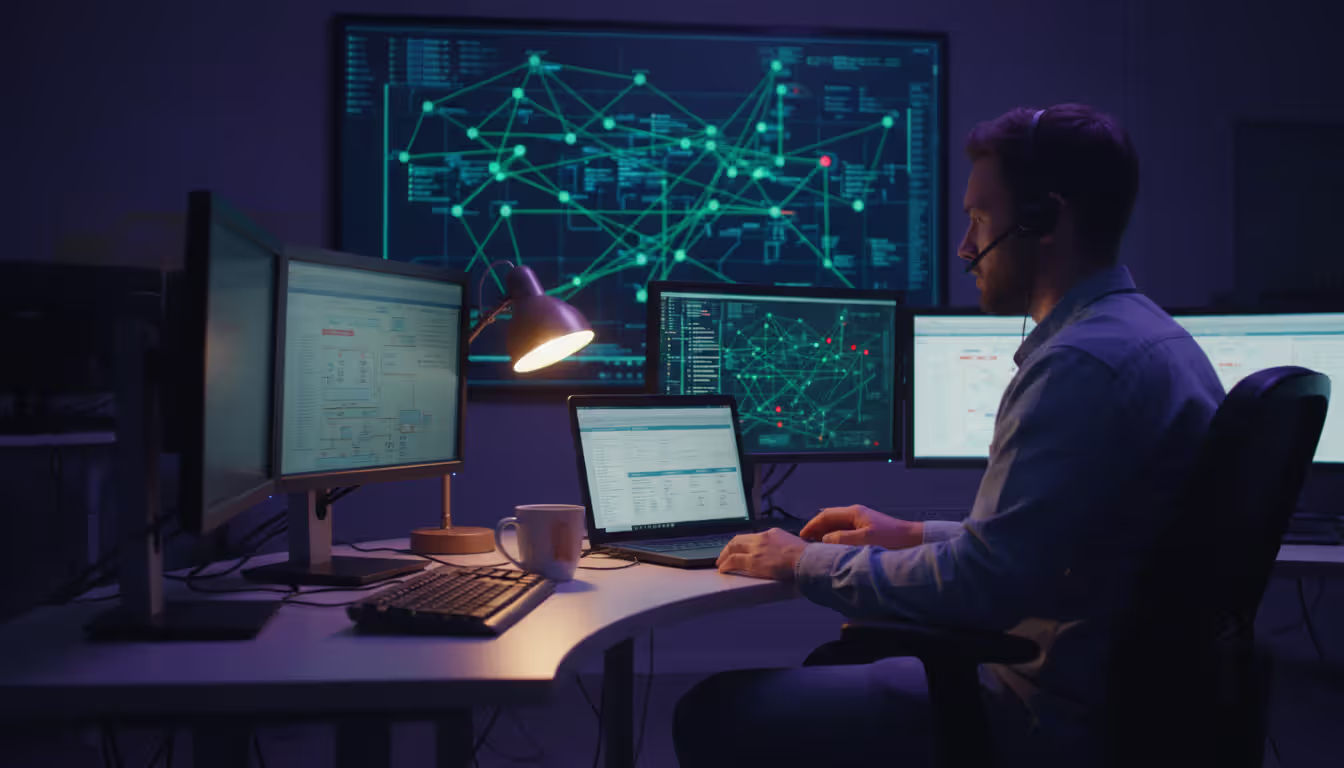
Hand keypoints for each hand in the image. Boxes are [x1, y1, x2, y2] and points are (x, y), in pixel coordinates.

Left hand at [716, 528, 807, 580]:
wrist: (805, 560)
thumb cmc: (805, 556)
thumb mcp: (792, 543)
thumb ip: (782, 545)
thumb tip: (781, 553)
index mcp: (771, 533)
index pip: (751, 537)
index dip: (741, 543)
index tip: (737, 549)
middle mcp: (761, 538)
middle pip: (738, 540)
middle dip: (728, 548)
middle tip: (723, 555)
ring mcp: (756, 549)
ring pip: (733, 549)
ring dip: (724, 556)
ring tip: (720, 563)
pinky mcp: (753, 561)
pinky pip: (734, 561)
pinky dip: (726, 564)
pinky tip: (723, 569)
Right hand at [799, 505, 922, 549]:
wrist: (912, 541)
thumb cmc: (890, 539)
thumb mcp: (864, 540)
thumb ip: (841, 539)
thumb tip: (824, 539)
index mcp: (853, 513)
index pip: (825, 515)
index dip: (811, 525)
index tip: (801, 535)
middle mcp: (856, 515)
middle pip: (830, 520)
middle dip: (816, 530)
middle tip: (806, 542)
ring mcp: (861, 523)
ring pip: (837, 527)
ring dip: (826, 536)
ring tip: (817, 547)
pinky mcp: (867, 531)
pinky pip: (845, 533)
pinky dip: (836, 539)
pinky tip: (834, 549)